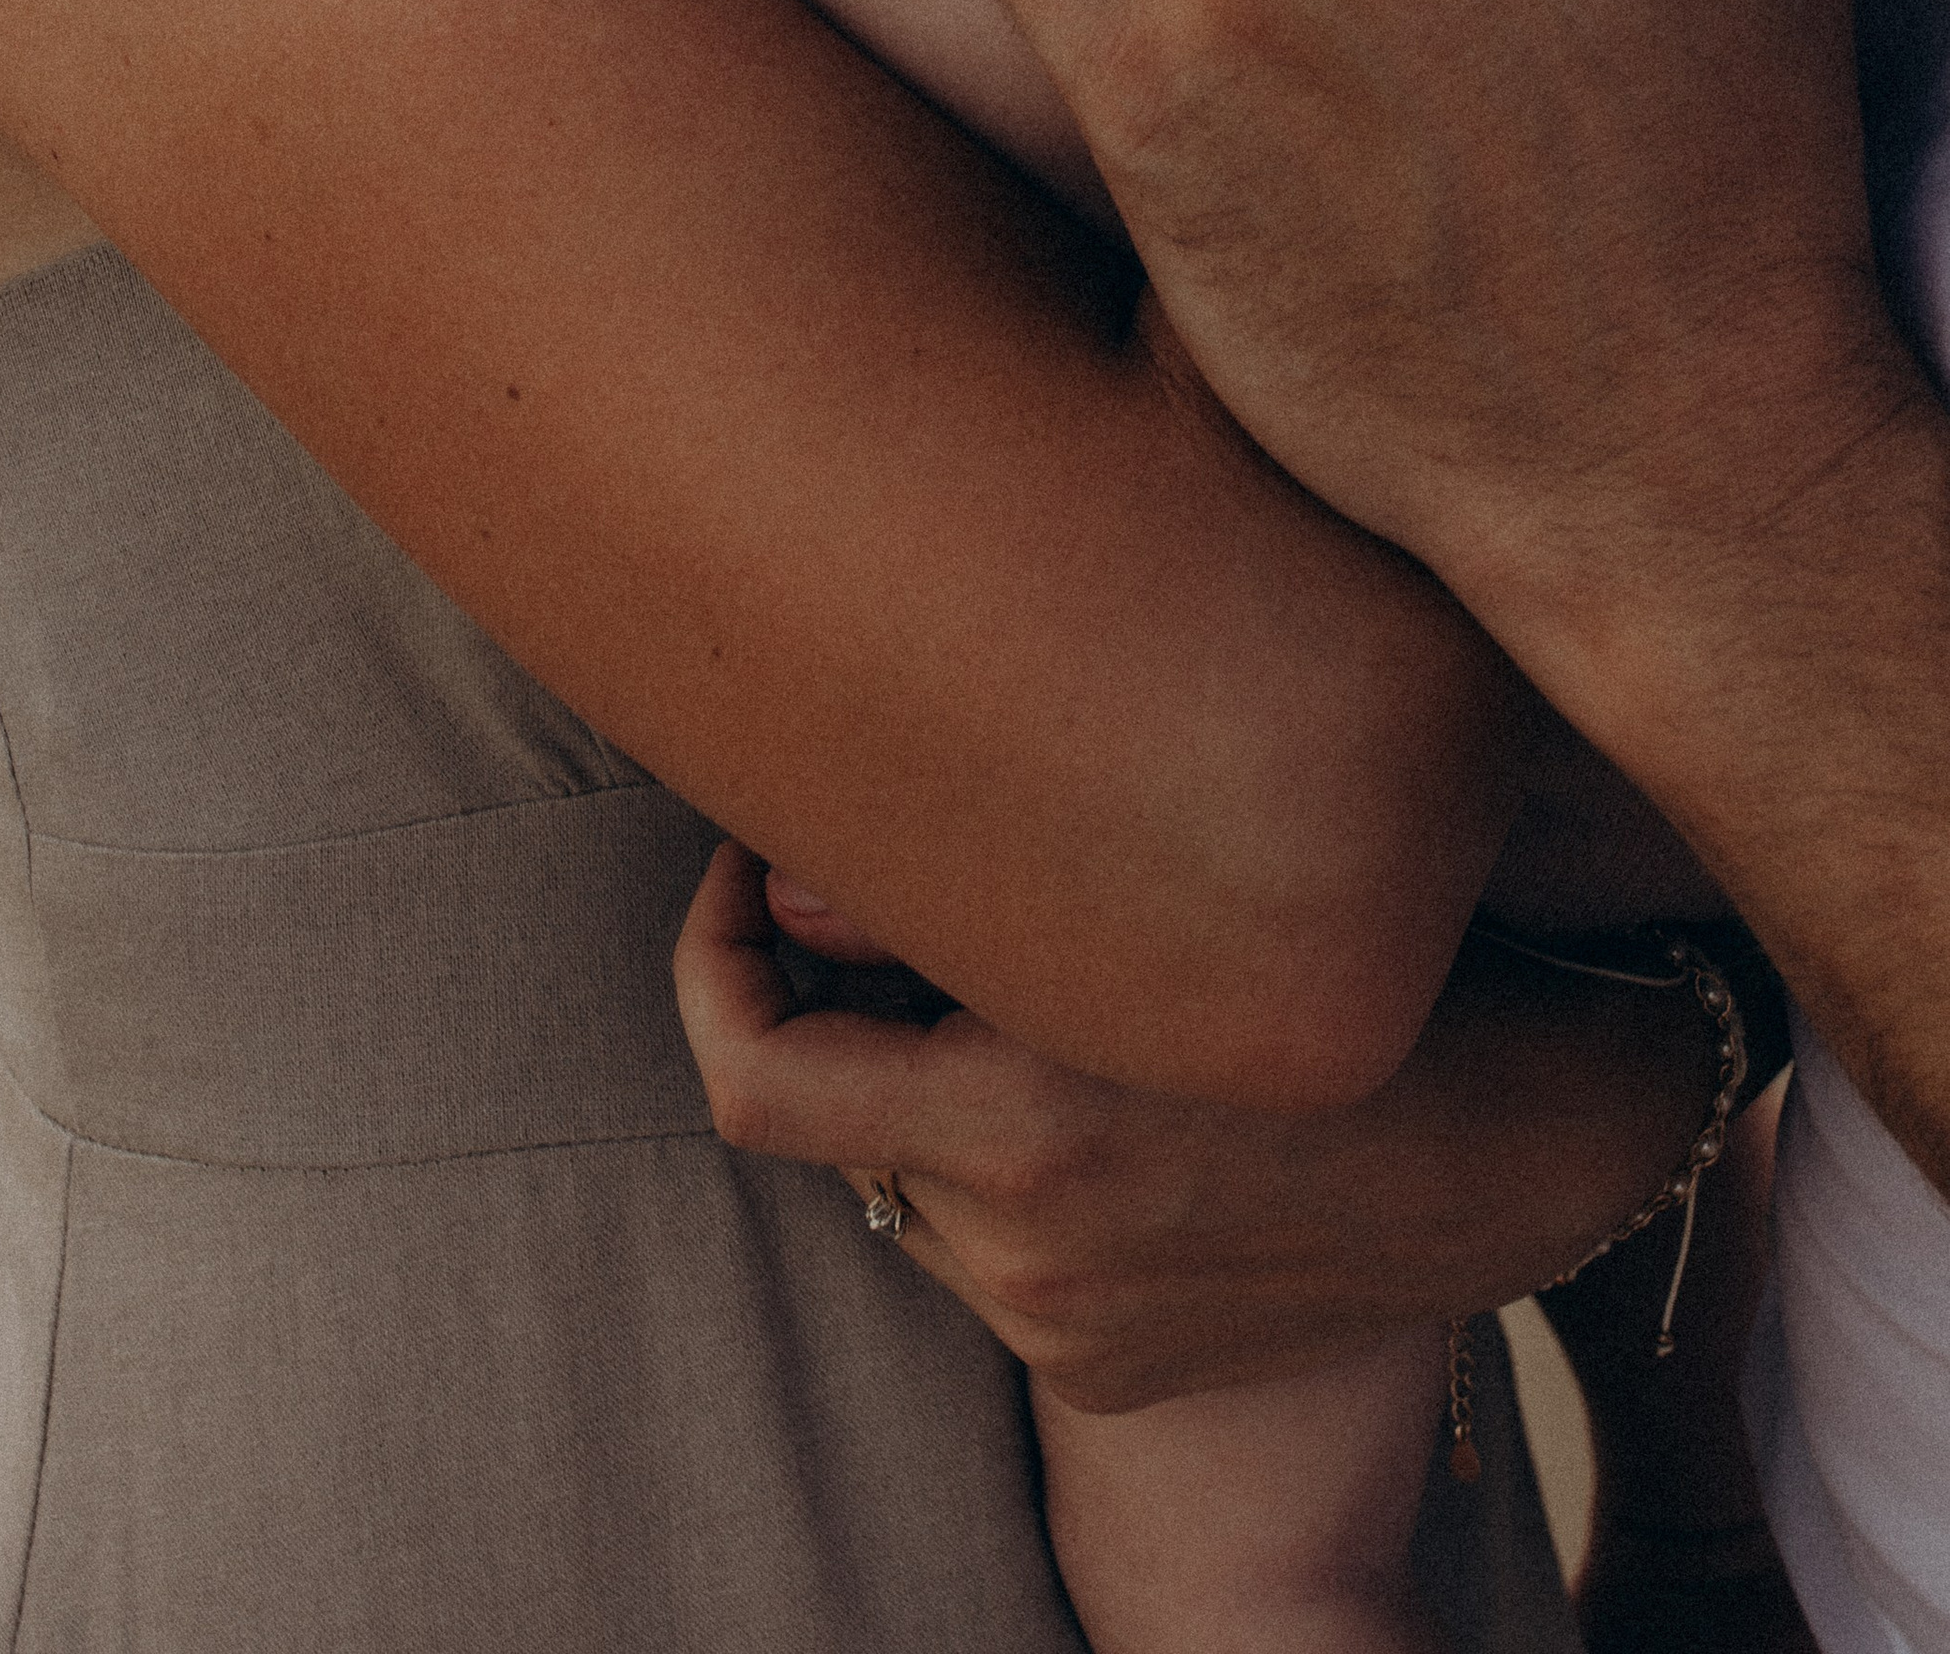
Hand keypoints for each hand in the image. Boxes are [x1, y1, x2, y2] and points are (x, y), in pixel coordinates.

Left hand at [675, 840, 1731, 1412]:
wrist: (1538, 1142)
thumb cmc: (1348, 965)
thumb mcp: (1155, 909)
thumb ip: (934, 910)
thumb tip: (779, 886)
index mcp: (1022, 1131)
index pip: (749, 1083)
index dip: (712, 967)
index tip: (748, 874)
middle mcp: (1027, 1255)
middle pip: (832, 1123)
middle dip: (842, 1011)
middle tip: (904, 901)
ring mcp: (1066, 1334)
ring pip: (911, 1185)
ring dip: (932, 1091)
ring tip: (1049, 992)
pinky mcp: (1109, 1378)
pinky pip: (996, 1254)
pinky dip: (1010, 1170)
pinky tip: (1119, 1098)